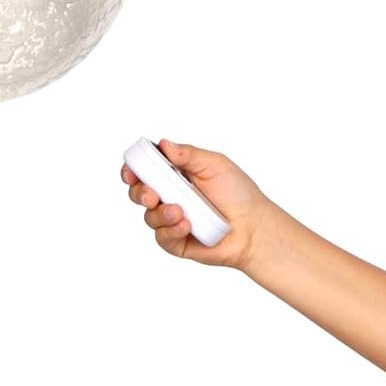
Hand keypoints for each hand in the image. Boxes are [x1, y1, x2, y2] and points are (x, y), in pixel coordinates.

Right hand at [121, 139, 275, 271]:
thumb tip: (163, 144)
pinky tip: (187, 226)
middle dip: (139, 193)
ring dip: (161, 214)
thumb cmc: (239, 194)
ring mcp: (173, 220)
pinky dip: (172, 230)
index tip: (131, 172)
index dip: (133, 170)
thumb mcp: (215, 165)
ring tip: (181, 212)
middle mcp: (171, 197)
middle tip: (151, 195)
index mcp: (176, 175)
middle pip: (138, 193)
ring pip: (149, 217)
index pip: (145, 170)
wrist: (254, 227)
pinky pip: (162, 237)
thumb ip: (188, 154)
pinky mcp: (177, 241)